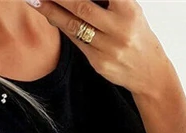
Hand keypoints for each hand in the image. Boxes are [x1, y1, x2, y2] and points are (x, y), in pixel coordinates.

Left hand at [30, 0, 175, 95]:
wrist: (149, 72)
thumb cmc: (136, 35)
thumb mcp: (130, 10)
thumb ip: (108, 1)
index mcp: (129, 9)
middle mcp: (119, 28)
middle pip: (82, 8)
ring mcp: (108, 48)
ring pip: (74, 27)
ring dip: (52, 12)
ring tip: (36, 1)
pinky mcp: (99, 63)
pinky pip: (76, 42)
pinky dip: (62, 27)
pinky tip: (51, 17)